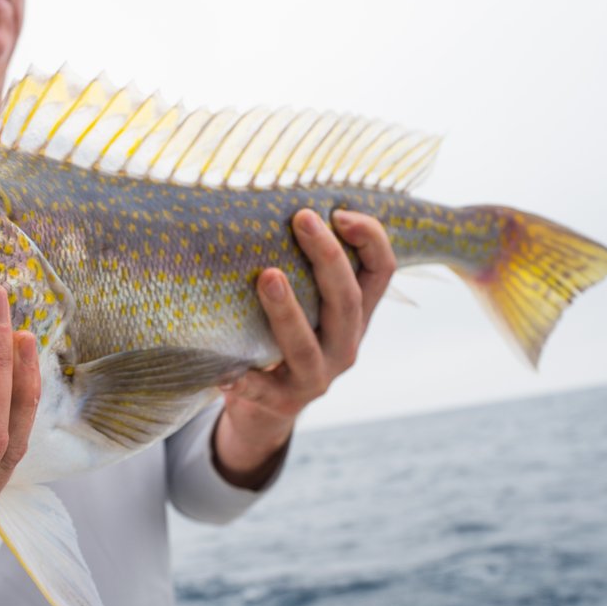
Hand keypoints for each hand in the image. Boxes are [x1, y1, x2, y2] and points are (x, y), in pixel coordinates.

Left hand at [214, 210, 395, 487]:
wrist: (263, 409)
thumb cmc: (278, 335)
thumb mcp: (304, 302)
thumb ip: (301, 264)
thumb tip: (269, 196)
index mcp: (355, 315)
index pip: (381, 271)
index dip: (371, 238)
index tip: (340, 211)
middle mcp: (345, 345)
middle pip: (347, 301)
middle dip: (327, 258)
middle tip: (301, 219)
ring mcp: (316, 377)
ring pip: (307, 346)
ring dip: (288, 311)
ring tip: (268, 277)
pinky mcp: (281, 403)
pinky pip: (262, 392)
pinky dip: (245, 381)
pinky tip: (225, 372)